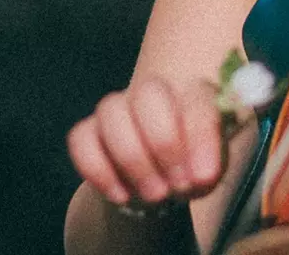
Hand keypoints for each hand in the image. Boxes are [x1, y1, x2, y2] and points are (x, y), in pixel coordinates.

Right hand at [67, 76, 225, 211]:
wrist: (157, 188)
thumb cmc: (189, 173)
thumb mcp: (207, 174)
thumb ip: (207, 169)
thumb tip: (201, 175)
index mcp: (191, 95)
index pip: (196, 100)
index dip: (200, 137)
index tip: (204, 176)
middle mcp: (152, 94)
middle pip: (148, 92)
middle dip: (163, 141)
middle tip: (178, 184)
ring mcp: (117, 109)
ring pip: (111, 111)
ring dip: (133, 159)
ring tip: (155, 195)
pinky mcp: (88, 132)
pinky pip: (80, 139)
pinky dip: (99, 170)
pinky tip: (121, 195)